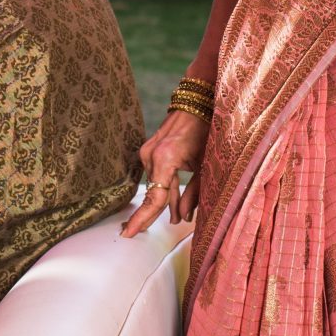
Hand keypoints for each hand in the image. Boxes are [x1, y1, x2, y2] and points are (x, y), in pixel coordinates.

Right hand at [123, 108, 209, 236]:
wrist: (198, 102)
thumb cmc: (206, 130)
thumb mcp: (205, 165)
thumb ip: (194, 193)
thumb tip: (184, 217)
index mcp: (166, 158)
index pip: (154, 196)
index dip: (143, 217)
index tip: (129, 233)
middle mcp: (151, 155)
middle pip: (154, 193)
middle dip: (156, 213)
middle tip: (152, 230)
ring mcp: (148, 151)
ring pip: (156, 185)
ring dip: (167, 200)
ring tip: (179, 216)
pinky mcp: (149, 150)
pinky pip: (156, 175)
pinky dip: (166, 187)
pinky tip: (175, 201)